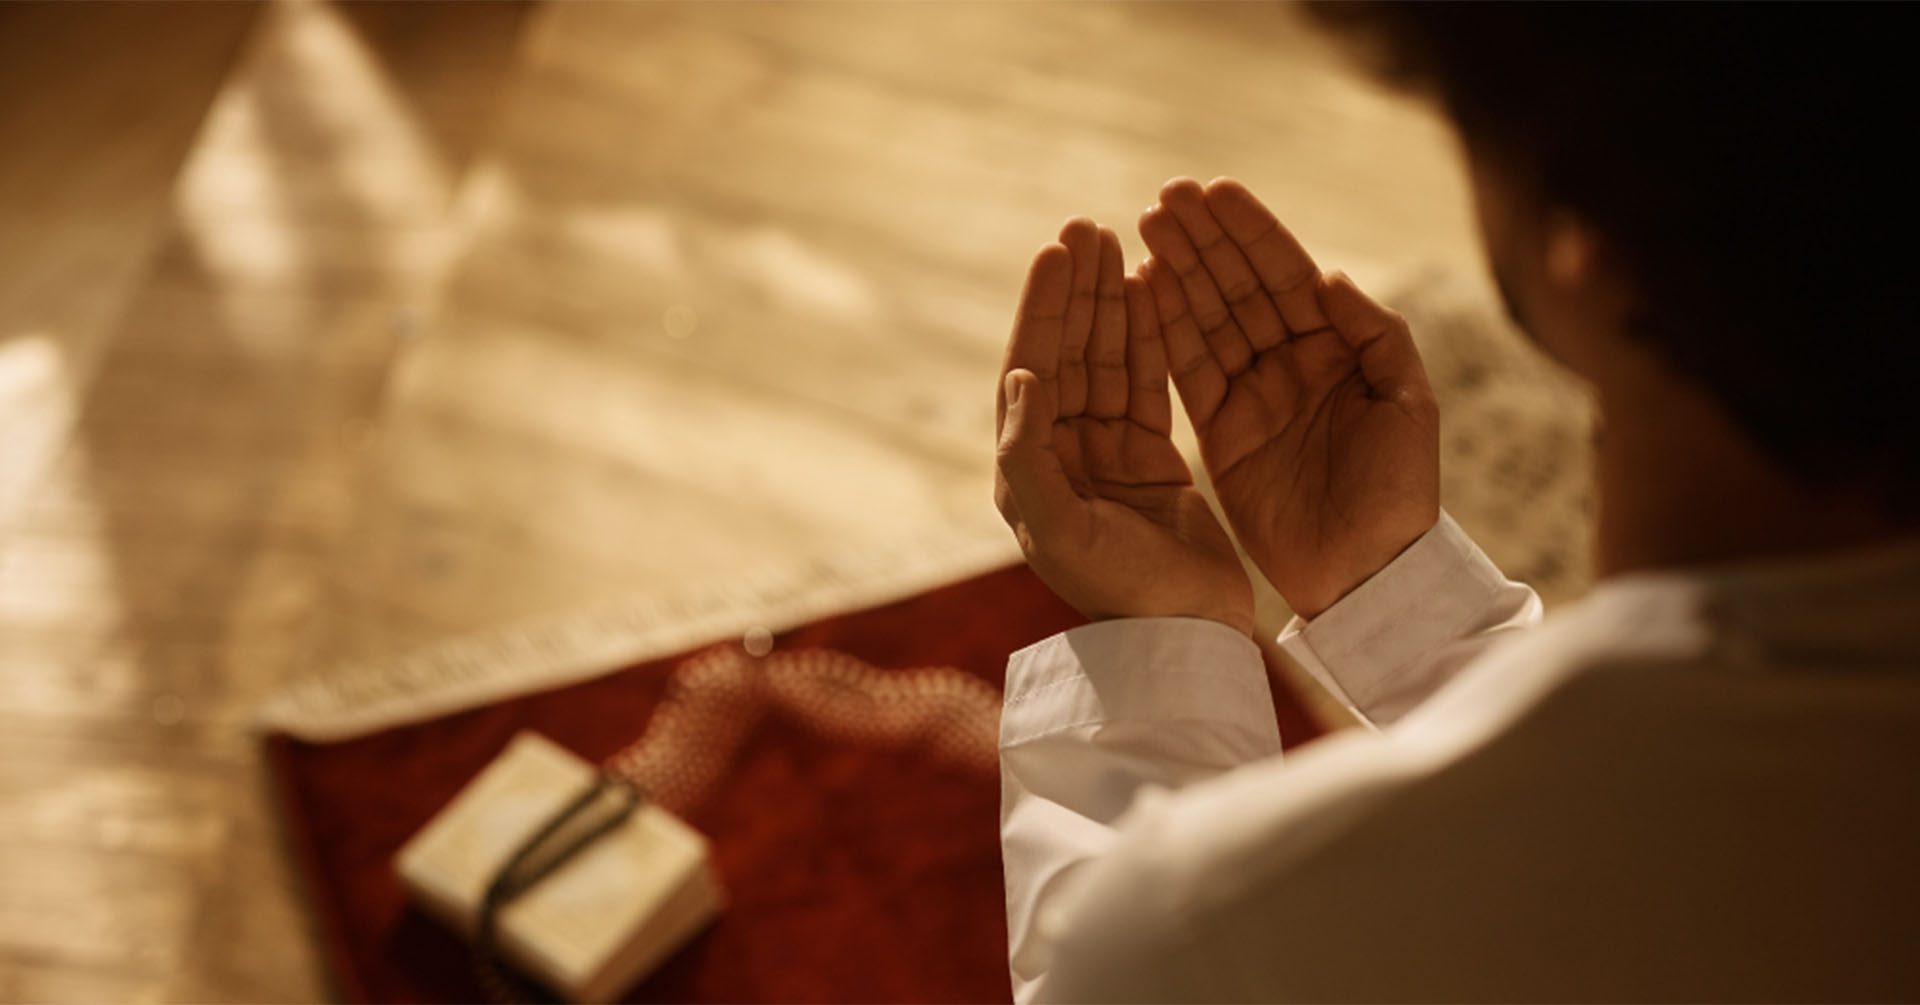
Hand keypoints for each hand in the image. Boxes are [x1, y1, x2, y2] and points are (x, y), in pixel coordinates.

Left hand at [994, 218, 1254, 635]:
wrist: (1186, 635)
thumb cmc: (1120, 592)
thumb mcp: (1062, 530)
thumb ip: (1028, 456)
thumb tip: (1019, 378)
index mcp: (1026, 471)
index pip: (1031, 370)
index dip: (1042, 310)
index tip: (1058, 252)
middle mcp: (1058, 456)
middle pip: (1065, 354)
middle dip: (1074, 292)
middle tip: (1086, 227)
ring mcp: (1103, 455)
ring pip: (1105, 361)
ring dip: (1108, 303)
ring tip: (1116, 241)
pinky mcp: (1148, 460)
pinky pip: (1144, 383)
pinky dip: (1147, 337)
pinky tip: (1150, 290)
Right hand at [1136, 178, 1438, 618]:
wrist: (1368, 572)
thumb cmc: (1401, 492)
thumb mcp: (1409, 407)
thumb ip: (1376, 337)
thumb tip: (1328, 279)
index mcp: (1339, 349)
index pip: (1287, 275)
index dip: (1251, 233)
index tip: (1214, 192)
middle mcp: (1292, 364)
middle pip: (1239, 287)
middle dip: (1203, 241)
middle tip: (1165, 198)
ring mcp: (1254, 397)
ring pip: (1207, 320)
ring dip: (1177, 273)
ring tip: (1144, 229)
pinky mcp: (1221, 435)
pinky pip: (1187, 372)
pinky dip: (1164, 331)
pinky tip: (1141, 291)